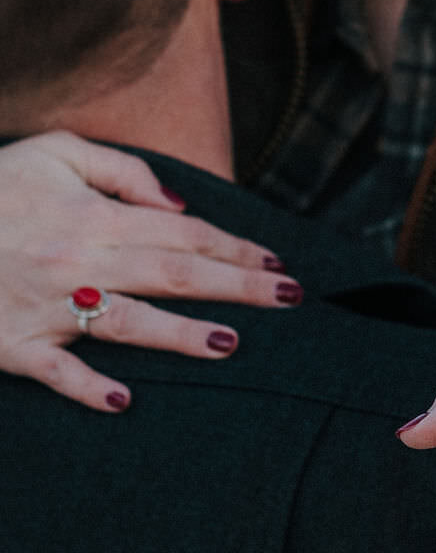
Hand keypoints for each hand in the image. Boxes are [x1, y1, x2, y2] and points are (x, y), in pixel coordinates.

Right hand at [0, 132, 299, 411]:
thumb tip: (178, 204)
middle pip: (173, 274)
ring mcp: (45, 306)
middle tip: (290, 297)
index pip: (182, 233)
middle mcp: (77, 262)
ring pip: (126, 324)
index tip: (275, 261)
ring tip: (230, 344)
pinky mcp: (11, 345)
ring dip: (180, 336)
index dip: (233, 247)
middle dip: (236, 285)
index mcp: (93, 217)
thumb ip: (121, 170)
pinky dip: (86, 387)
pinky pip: (54, 371)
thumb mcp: (52, 151)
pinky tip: (125, 401)